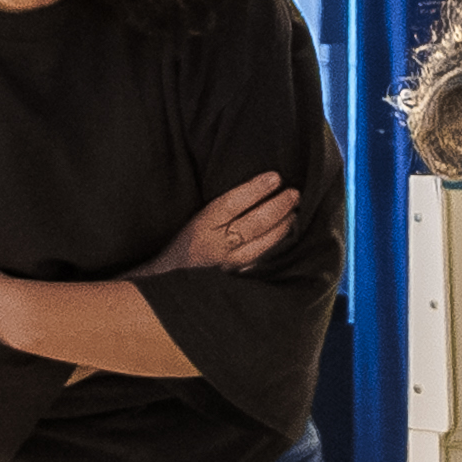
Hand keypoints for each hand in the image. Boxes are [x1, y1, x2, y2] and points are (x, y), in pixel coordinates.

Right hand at [151, 169, 297, 273]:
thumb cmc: (182, 247)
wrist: (166, 285)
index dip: (255, 189)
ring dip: (283, 227)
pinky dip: (277, 247)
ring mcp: (228, 266)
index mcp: (201, 227)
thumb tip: (254, 188)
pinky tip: (287, 236)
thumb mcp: (193, 222)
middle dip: (278, 207)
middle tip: (294, 194)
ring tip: (295, 213)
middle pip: (254, 224)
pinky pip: (262, 261)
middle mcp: (216, 247)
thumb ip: (219, 210)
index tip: (276, 177)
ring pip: (263, 245)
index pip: (232, 204)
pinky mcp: (237, 279)